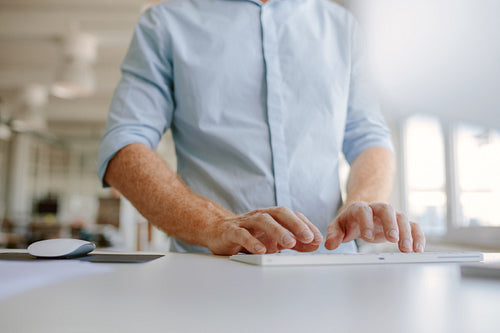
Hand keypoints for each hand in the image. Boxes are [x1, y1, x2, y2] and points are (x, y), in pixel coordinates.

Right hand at [207, 207, 323, 254]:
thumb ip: (294, 242)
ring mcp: (245, 223)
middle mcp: (260, 216)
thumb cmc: (249, 234)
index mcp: (272, 216)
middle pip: (279, 213)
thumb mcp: (274, 239)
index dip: (306, 225)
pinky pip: (242, 234)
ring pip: (262, 221)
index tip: (317, 238)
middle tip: (307, 237)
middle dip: (295, 224)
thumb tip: (314, 244)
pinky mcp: (231, 232)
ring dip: (277, 231)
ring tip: (289, 243)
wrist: (218, 231)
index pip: (292, 216)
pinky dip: (252, 241)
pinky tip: (261, 250)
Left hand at [325, 202, 424, 252]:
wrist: (362, 213)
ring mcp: (391, 215)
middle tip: (392, 239)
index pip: (363, 210)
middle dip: (390, 224)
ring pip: (402, 218)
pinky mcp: (401, 223)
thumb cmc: (349, 221)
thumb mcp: (337, 226)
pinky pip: (413, 225)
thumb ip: (333, 234)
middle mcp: (377, 209)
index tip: (367, 237)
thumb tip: (329, 244)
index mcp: (359, 208)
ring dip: (406, 233)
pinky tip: (419, 249)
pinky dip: (418, 236)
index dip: (365, 222)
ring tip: (407, 250)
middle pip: (387, 209)